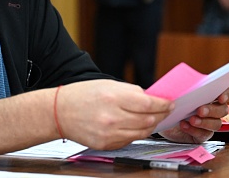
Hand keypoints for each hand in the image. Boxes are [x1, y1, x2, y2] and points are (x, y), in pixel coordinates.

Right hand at [57, 80, 172, 149]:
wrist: (59, 112)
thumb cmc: (81, 95)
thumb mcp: (108, 84)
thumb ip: (131, 92)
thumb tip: (151, 98)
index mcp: (114, 97)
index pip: (148, 103)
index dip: (163, 104)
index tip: (169, 103)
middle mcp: (113, 117)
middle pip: (148, 119)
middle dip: (161, 114)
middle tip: (166, 110)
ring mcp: (109, 133)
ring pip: (142, 132)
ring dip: (151, 125)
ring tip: (154, 119)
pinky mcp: (106, 145)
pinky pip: (130, 140)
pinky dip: (137, 133)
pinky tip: (137, 127)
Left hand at [158, 86, 228, 143]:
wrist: (163, 117)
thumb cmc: (173, 101)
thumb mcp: (177, 90)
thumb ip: (186, 85)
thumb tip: (189, 83)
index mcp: (212, 94)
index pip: (228, 92)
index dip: (227, 94)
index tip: (221, 97)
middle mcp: (214, 109)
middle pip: (223, 110)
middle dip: (212, 110)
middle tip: (200, 110)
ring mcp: (209, 123)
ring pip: (216, 124)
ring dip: (204, 122)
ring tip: (191, 119)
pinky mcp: (202, 135)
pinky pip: (204, 134)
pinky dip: (194, 130)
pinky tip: (184, 125)